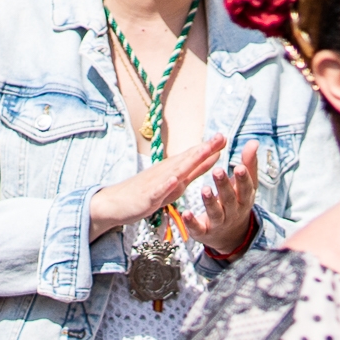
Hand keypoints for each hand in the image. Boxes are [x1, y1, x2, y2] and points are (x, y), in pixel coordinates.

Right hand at [85, 135, 229, 239]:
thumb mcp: (176, 182)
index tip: (224, 136)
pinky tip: (175, 180)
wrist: (114, 203)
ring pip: (174, 172)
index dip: (209, 147)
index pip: (193, 156)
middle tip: (221, 137)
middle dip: (204, 149)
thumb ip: (195, 170)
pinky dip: (166, 185)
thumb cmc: (147, 192)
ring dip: (189, 161)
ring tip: (203, 151)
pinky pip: (158, 191)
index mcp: (174, 169)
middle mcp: (166, 172)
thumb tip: (214, 156)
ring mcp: (156, 184)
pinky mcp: (147, 197)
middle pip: (187, 159)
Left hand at [177, 141, 262, 257]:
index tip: (239, 167)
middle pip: (229, 199)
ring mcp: (219, 223)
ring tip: (204, 189)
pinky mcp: (204, 232)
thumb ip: (248, 164)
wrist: (230, 236)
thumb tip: (254, 141)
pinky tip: (185, 213)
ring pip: (215, 213)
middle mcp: (233, 211)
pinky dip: (191, 222)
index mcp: (244, 199)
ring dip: (209, 202)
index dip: (243, 179)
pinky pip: (198, 228)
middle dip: (224, 185)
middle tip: (217, 171)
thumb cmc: (237, 202)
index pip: (246, 188)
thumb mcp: (245, 186)